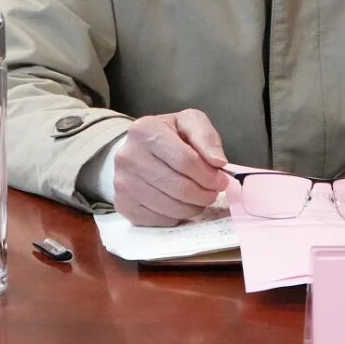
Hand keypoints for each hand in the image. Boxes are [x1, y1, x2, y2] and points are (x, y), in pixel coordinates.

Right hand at [114, 109, 228, 225]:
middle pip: (179, 187)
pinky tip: (180, 203)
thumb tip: (218, 162)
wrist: (136, 150)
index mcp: (145, 130)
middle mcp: (128, 157)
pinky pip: (160, 220)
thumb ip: (206, 137)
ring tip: (199, 197)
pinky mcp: (123, 205)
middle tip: (213, 192)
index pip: (185, 160)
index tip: (221, 180)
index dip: (209, 175)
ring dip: (194, 207)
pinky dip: (177, 216)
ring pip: (171, 207)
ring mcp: (123, 183)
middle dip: (204, 194)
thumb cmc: (167, 136)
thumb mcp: (188, 123)